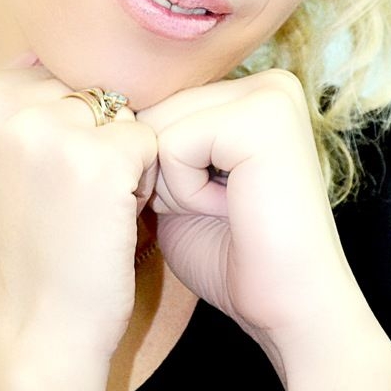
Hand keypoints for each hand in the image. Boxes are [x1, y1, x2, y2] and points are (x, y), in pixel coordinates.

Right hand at [0, 61, 157, 360]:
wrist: (33, 330)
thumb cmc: (14, 250)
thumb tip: (39, 53)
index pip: (37, 78)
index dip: (50, 130)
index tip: (28, 185)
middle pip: (76, 89)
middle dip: (84, 136)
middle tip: (62, 199)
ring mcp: (39, 130)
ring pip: (113, 110)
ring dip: (114, 154)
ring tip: (85, 206)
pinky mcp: (95, 157)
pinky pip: (144, 140)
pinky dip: (140, 179)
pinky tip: (109, 216)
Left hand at [138, 70, 365, 371]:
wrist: (287, 308)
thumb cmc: (231, 256)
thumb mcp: (180, 181)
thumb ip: (156, 137)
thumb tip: (102, 106)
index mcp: (253, 91)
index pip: (162, 103)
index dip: (158, 163)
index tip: (212, 202)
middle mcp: (267, 82)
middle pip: (157, 108)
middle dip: (162, 171)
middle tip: (218, 208)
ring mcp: (270, 94)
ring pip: (160, 123)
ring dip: (173, 182)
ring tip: (224, 207)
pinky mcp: (263, 118)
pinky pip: (174, 144)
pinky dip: (185, 190)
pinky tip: (230, 208)